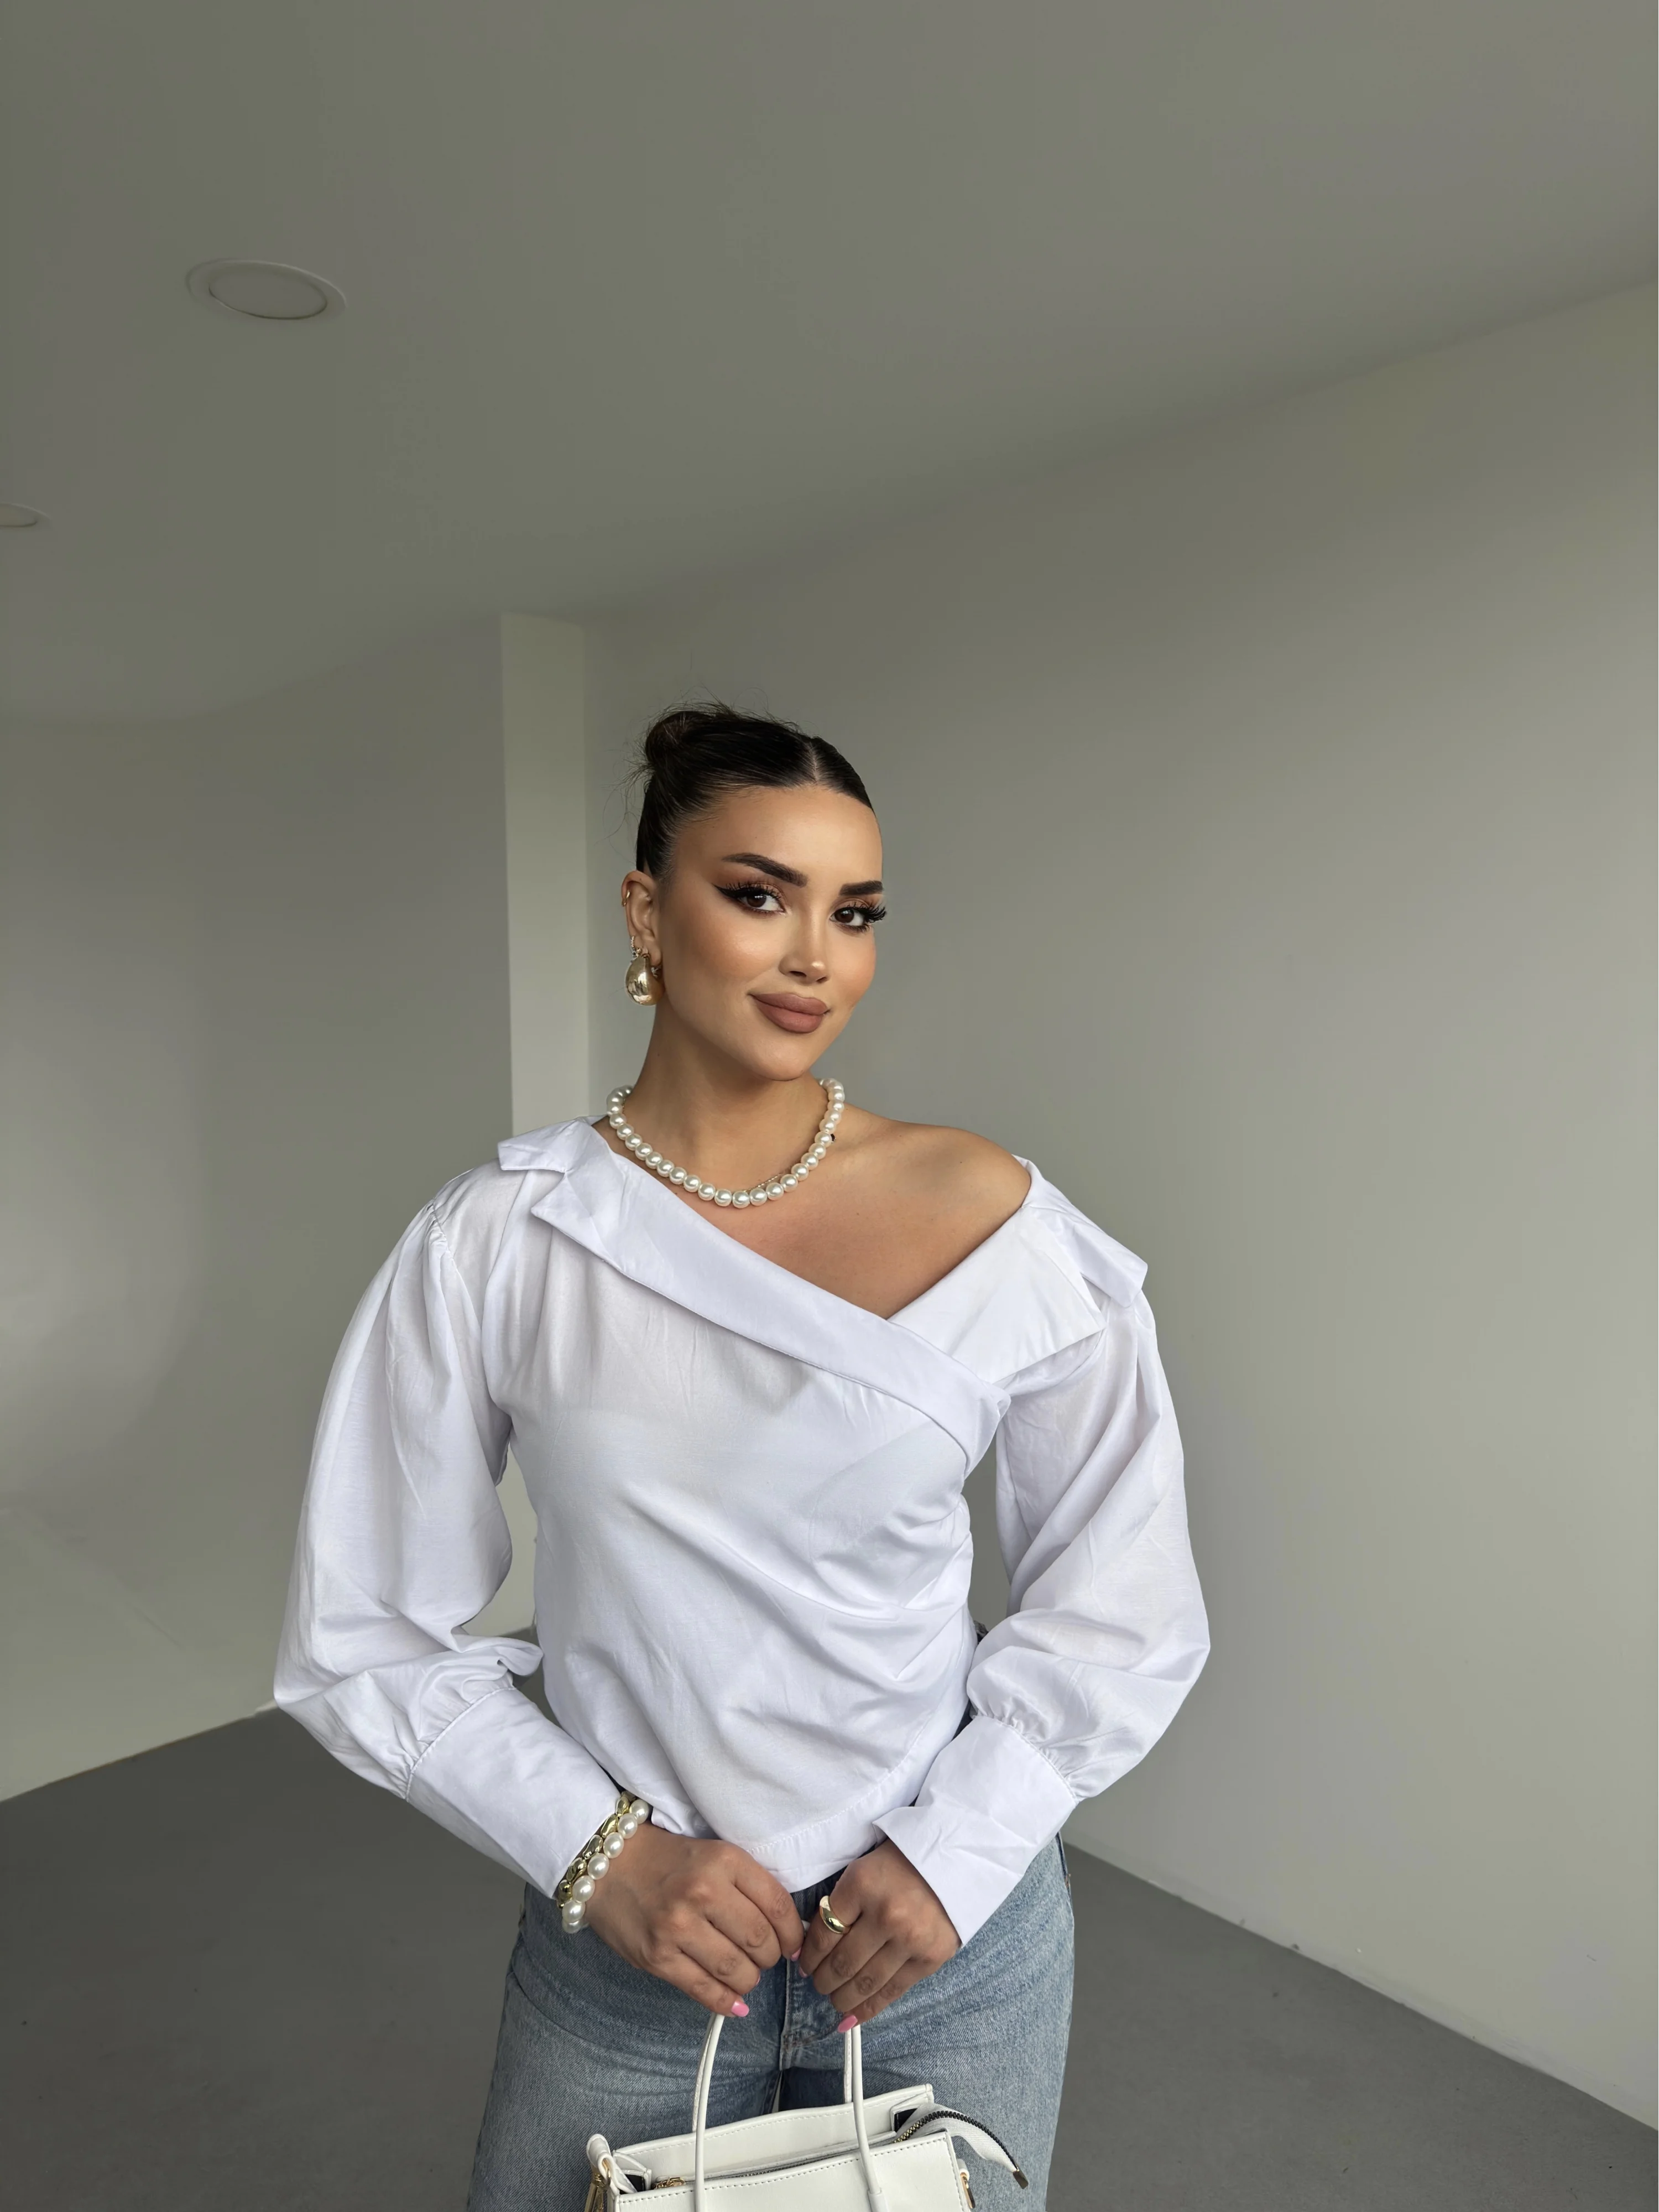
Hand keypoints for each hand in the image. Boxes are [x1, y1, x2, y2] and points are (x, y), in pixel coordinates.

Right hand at [582, 1824, 806, 2016]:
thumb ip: (749, 1887)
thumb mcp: (714, 1855)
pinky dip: (726, 2002)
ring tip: (744, 1972)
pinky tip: (735, 2002)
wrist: (609, 1865)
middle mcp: (703, 1892)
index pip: (778, 1906)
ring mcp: (678, 1927)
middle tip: (763, 1956)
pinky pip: (704, 1990)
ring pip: (736, 1971)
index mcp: (724, 1860)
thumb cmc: (667, 1860)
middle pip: (760, 1942)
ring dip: (749, 1980)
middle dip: (770, 1958)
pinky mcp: (657, 1957)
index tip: (791, 1944)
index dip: (792, 1933)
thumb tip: (789, 1933)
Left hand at [796, 1841, 959, 2027]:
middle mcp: (886, 1915)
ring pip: (864, 1983)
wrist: (953, 1864)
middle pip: (842, 1963)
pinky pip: (892, 1992)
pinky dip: (869, 2009)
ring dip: (842, 1999)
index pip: (823, 1933)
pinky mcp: (929, 1959)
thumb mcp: (862, 1870)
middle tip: (818, 1984)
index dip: (809, 1955)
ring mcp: (910, 1940)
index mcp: (862, 1885)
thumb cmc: (901, 1864)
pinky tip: (853, 2017)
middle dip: (823, 1981)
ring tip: (835, 2000)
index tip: (804, 1964)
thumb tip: (811, 1946)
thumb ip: (840, 1905)